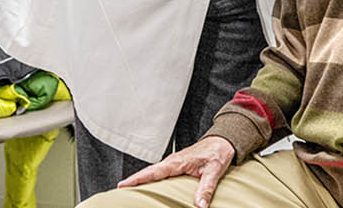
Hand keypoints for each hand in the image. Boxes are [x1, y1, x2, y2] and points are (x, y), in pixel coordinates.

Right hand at [117, 136, 234, 207]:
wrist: (223, 141)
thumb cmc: (217, 153)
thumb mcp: (214, 171)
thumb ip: (206, 188)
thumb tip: (199, 206)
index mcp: (177, 162)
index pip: (154, 172)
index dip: (138, 179)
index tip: (123, 184)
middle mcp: (172, 161)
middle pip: (149, 172)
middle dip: (134, 180)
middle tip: (119, 189)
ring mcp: (174, 163)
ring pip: (153, 172)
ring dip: (141, 179)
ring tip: (129, 188)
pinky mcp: (177, 165)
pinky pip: (160, 172)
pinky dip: (151, 177)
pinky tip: (148, 185)